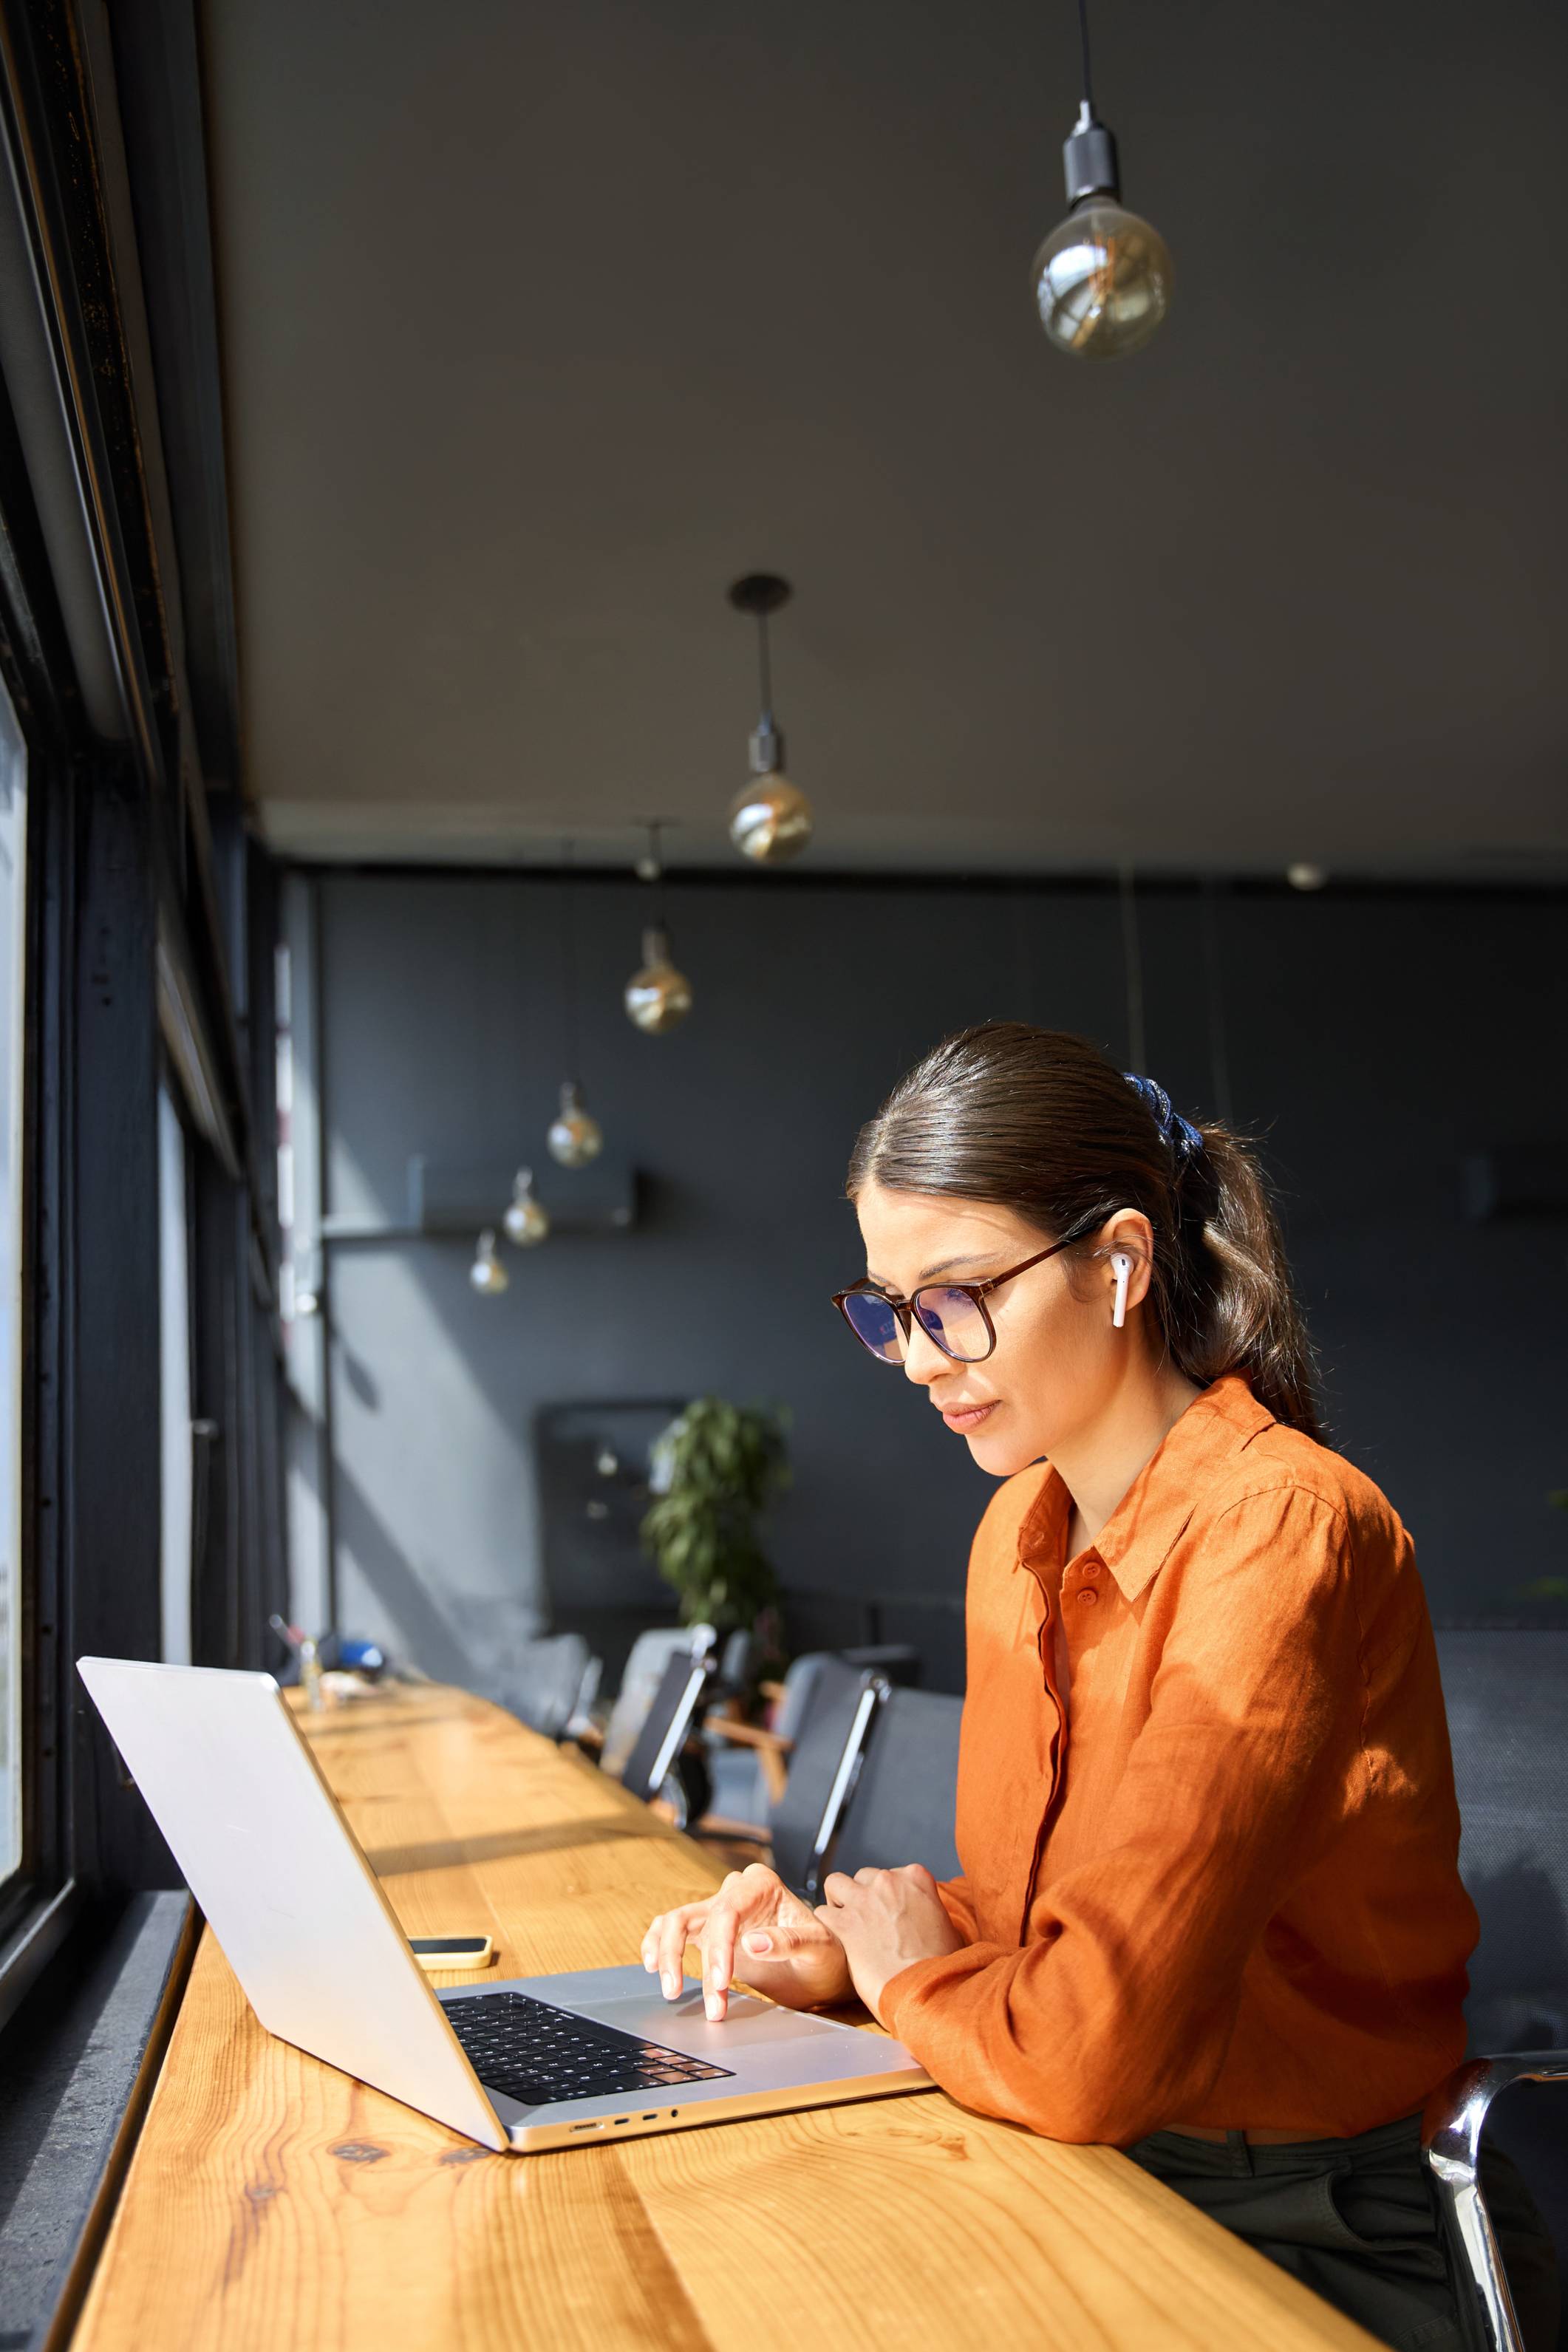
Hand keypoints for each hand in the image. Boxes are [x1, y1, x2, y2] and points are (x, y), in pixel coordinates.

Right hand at [642, 1862, 853, 2021]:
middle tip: (688, 1997)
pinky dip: (657, 1944)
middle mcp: (736, 1891)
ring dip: (667, 1955)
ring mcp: (720, 1910)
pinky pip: (672, 1930)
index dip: (718, 1948)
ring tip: (671, 1991)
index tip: (720, 1984)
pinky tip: (653, 1965)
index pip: (727, 1911)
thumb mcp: (819, 1949)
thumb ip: (788, 1941)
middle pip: (693, 1915)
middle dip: (684, 1957)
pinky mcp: (709, 1931)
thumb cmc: (827, 1956)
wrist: (824, 1970)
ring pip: (675, 1922)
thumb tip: (751, 1942)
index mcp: (762, 1884)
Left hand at [814, 1865, 964, 2023]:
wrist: (926, 1988)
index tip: (889, 1913)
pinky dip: (828, 1925)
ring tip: (847, 1924)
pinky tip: (838, 1939)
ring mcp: (864, 1899)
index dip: (887, 1896)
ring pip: (836, 1884)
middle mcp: (888, 1881)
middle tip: (868, 1922)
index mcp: (916, 1878)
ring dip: (839, 1902)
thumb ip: (929, 1911)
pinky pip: (823, 1913)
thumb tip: (925, 1919)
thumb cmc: (940, 1965)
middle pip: (863, 1878)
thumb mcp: (948, 1927)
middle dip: (863, 1897)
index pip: (892, 1874)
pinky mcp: (845, 1922)